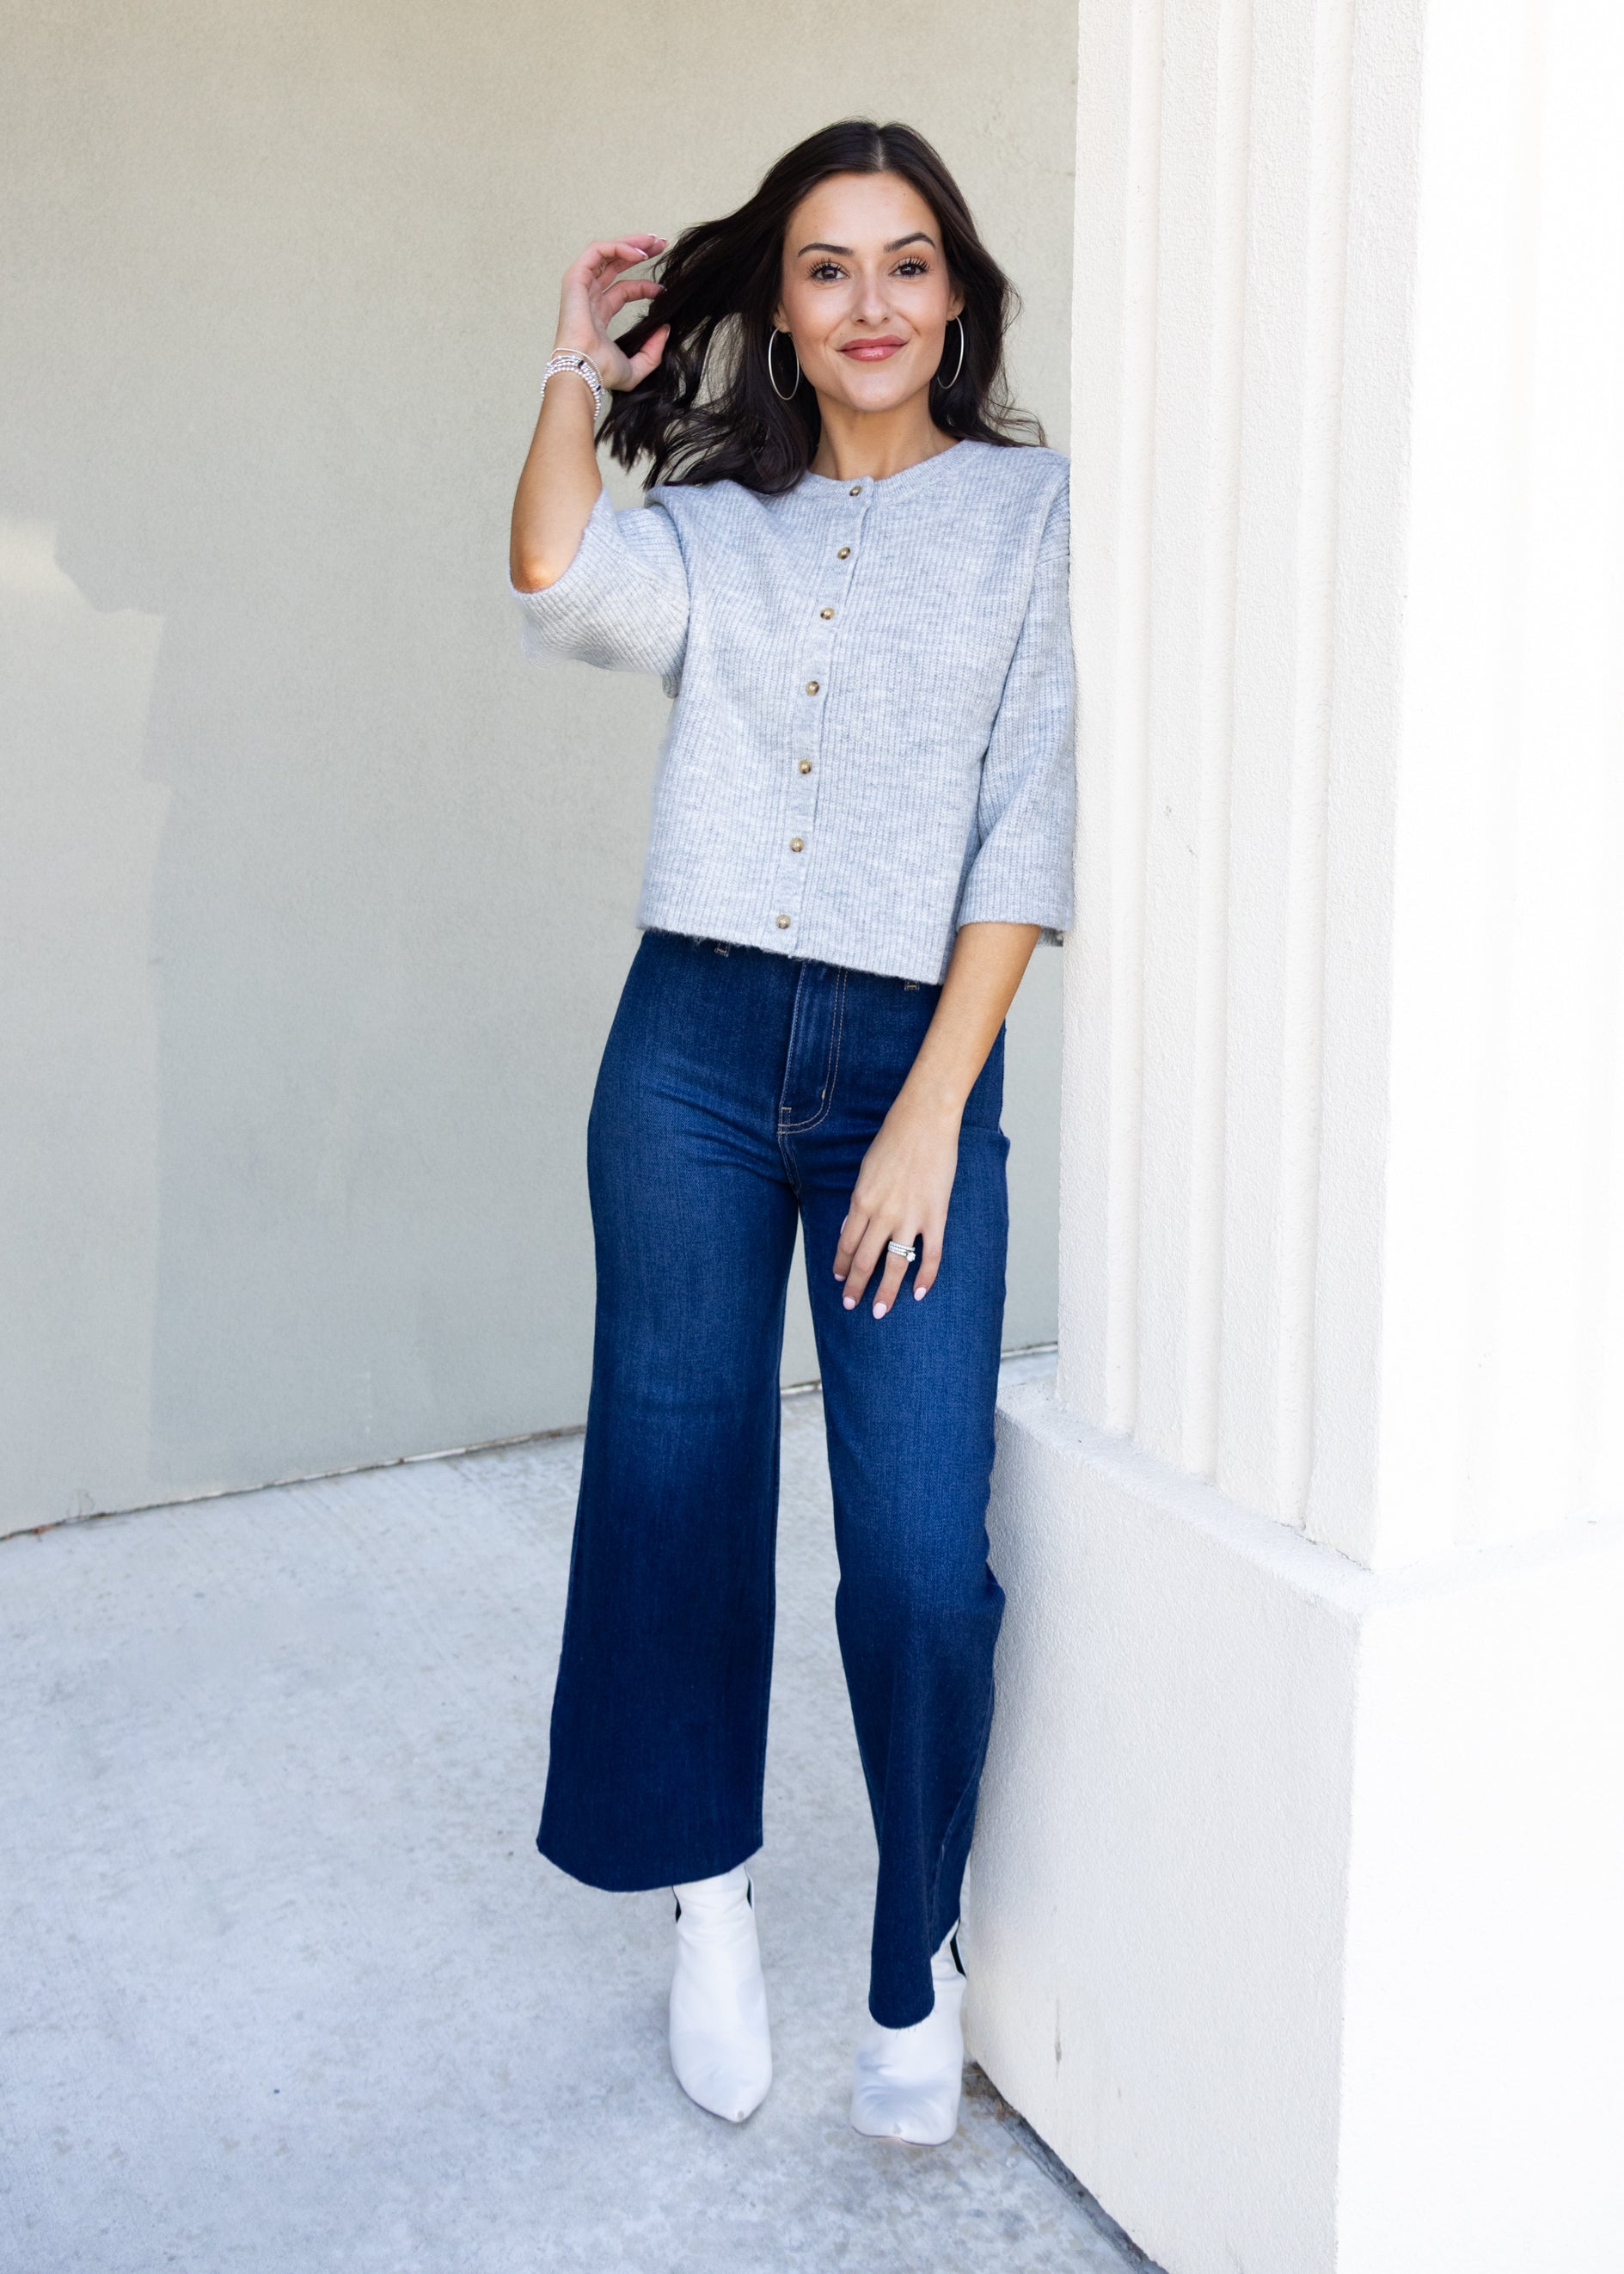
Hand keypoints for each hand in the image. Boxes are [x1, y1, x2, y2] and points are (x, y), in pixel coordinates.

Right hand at [554, 237, 669, 392]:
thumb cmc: (602, 371)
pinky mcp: (576, 277)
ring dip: (631, 243)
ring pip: (606, 252)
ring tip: (654, 242)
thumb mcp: (637, 367)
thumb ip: (653, 351)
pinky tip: (640, 254)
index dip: (644, 286)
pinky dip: (619, 247)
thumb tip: (665, 329)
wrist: (584, 369)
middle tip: (661, 245)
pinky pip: (598, 251)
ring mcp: (581, 286)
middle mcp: (589, 297)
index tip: (664, 289)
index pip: (623, 290)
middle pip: (615, 265)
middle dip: (639, 251)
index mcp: (598, 315)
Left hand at [834, 1092, 960, 1319]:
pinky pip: (930, 1255)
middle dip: (855, 1287)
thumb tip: (851, 1231)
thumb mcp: (865, 1171)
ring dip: (885, 1292)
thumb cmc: (893, 1141)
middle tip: (851, 1306)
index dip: (841, 1266)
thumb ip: (859, 1204)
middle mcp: (882, 1214)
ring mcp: (910, 1217)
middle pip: (865, 1261)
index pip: (846, 1244)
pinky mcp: (936, 1216)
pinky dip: (925, 1277)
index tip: (838, 1280)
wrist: (924, 1121)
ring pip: (895, 1265)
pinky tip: (919, 1293)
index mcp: (861, 1201)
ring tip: (879, 1311)